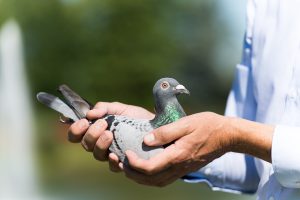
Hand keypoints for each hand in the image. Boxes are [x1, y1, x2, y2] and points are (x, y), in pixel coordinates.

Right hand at [68, 102, 153, 171]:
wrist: (156, 127)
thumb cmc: (136, 118)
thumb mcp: (120, 109)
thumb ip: (104, 108)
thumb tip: (90, 113)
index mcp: (96, 130)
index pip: (77, 135)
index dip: (75, 130)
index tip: (84, 121)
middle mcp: (100, 144)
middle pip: (85, 144)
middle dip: (91, 133)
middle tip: (103, 123)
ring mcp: (111, 153)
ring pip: (97, 155)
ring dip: (100, 144)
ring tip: (110, 134)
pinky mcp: (123, 162)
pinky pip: (112, 166)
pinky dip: (112, 161)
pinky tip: (115, 154)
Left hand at [122, 112, 273, 186]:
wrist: (227, 136)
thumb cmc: (207, 126)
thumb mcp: (185, 123)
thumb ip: (165, 132)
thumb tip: (146, 140)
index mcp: (177, 155)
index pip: (150, 168)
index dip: (134, 163)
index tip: (126, 152)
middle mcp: (179, 167)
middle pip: (151, 180)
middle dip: (133, 174)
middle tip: (122, 163)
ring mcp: (183, 170)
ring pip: (158, 182)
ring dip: (141, 179)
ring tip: (130, 168)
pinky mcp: (186, 168)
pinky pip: (165, 179)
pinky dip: (152, 178)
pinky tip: (147, 168)